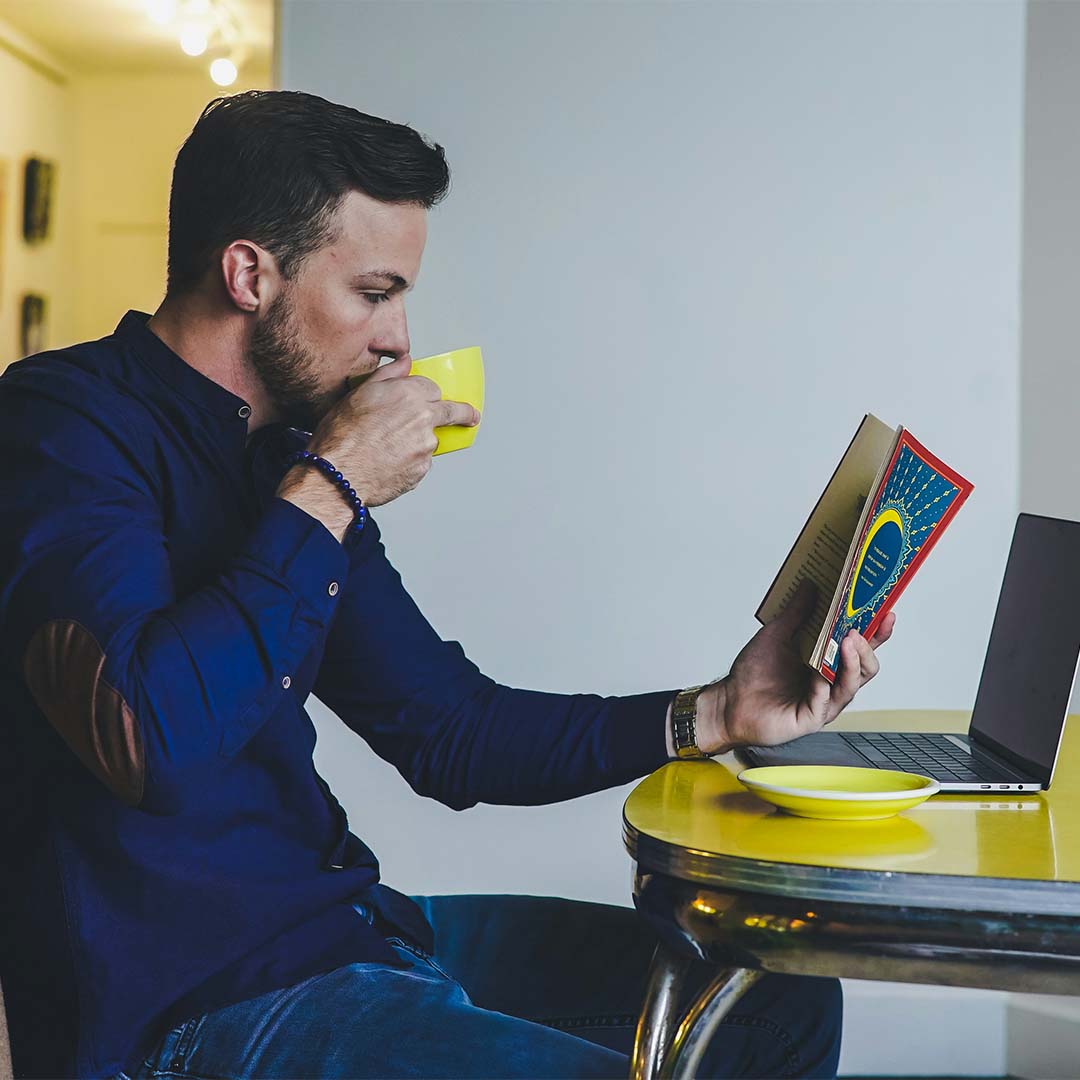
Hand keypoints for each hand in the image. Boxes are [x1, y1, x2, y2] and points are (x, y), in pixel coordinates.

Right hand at [276, 356, 479, 529]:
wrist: (338, 474)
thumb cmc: (342, 435)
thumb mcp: (358, 394)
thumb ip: (388, 375)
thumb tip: (404, 362)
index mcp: (409, 394)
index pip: (433, 388)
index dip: (428, 394)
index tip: (433, 399)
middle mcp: (424, 419)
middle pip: (452, 412)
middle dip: (464, 414)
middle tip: (472, 417)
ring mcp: (425, 447)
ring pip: (429, 441)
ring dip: (417, 443)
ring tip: (386, 449)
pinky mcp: (422, 470)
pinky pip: (419, 464)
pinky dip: (408, 463)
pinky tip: (386, 463)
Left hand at [694, 581, 895, 753]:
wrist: (730, 701)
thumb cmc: (754, 673)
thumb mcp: (776, 634)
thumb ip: (796, 613)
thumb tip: (810, 586)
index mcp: (828, 662)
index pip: (861, 647)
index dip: (877, 633)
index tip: (887, 613)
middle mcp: (831, 682)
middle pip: (866, 667)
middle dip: (867, 647)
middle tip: (857, 630)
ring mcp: (824, 702)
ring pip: (852, 684)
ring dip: (852, 662)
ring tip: (847, 642)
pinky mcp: (812, 718)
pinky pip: (826, 702)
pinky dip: (825, 686)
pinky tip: (820, 674)